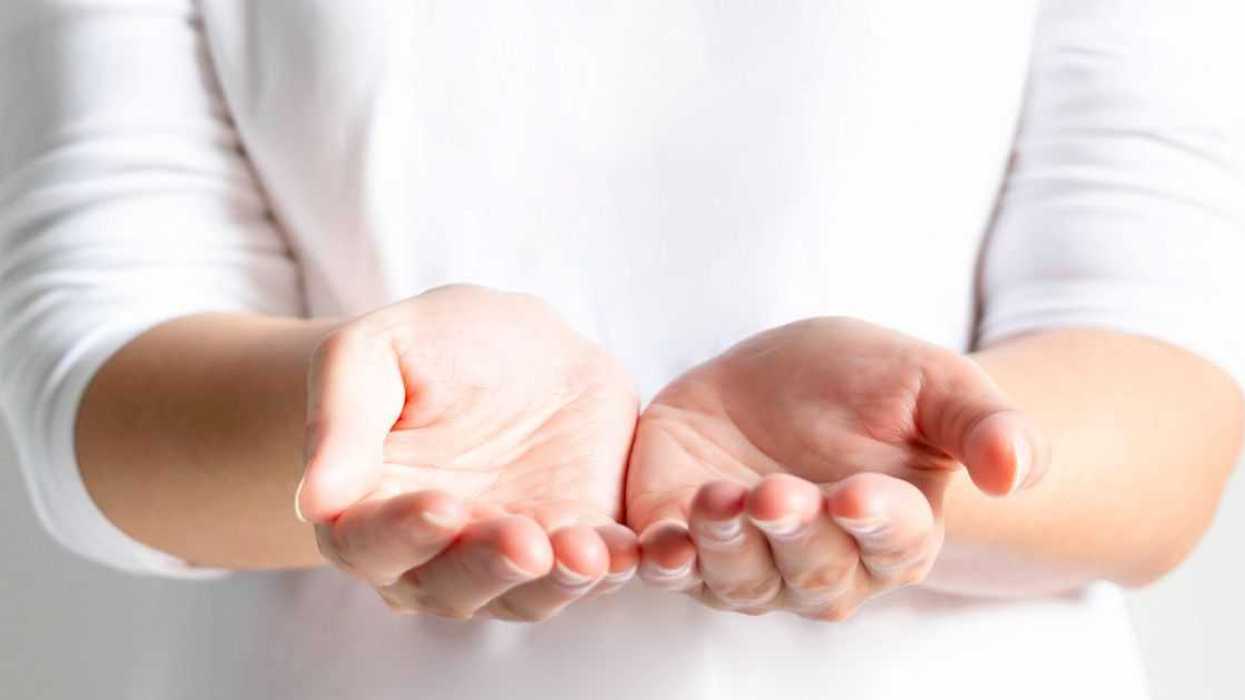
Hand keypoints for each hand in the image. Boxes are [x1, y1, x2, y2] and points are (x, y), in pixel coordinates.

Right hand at [297, 285, 639, 620]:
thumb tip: (315, 498)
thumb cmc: (428, 348)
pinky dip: (613, 567)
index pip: (370, 543)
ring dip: (556, 580)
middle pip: (452, 584)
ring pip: (527, 593)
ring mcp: (511, 558)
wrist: (515, 345)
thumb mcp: (373, 353)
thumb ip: (342, 420)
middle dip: (488, 566)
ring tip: (585, 553)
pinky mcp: (578, 545)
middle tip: (522, 541)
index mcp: (367, 511)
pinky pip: (594, 570)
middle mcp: (435, 556)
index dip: (402, 532)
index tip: (439, 505)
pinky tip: (631, 552)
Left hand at [626, 317, 1048, 619]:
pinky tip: (653, 547)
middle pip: (813, 572)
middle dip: (794, 535)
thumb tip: (1022, 472)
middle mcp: (824, 562)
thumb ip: (983, 424)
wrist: (782, 377)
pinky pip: (671, 568)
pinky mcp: (683, 539)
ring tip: (717, 499)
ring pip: (740, 580)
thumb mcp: (932, 383)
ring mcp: (749, 560)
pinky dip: (661, 564)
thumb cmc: (868, 383)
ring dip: (725, 548)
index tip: (858, 494)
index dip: (878, 522)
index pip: (895, 541)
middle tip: (779, 492)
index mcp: (896, 531)